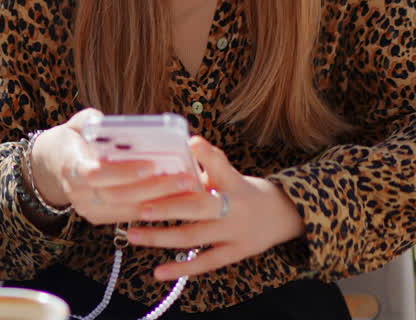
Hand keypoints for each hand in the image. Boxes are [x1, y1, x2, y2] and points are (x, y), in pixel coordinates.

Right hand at [29, 109, 202, 224]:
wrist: (53, 163)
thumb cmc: (74, 137)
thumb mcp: (79, 123)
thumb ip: (94, 121)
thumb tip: (121, 125)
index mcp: (70, 166)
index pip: (96, 174)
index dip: (124, 172)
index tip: (152, 164)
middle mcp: (77, 193)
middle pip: (117, 196)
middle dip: (153, 188)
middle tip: (185, 178)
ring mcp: (87, 209)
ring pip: (127, 211)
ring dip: (160, 202)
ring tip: (187, 189)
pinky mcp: (98, 218)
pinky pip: (129, 216)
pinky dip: (154, 209)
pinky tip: (177, 199)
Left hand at [124, 136, 305, 280]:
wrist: (281, 214)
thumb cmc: (241, 190)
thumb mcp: (228, 174)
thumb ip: (205, 165)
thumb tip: (177, 145)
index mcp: (232, 181)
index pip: (221, 165)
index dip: (207, 155)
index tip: (191, 143)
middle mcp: (234, 206)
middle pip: (199, 207)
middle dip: (169, 207)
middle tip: (141, 207)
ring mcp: (234, 232)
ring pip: (194, 236)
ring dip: (161, 237)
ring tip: (133, 235)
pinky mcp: (234, 252)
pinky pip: (204, 262)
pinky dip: (180, 268)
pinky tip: (157, 272)